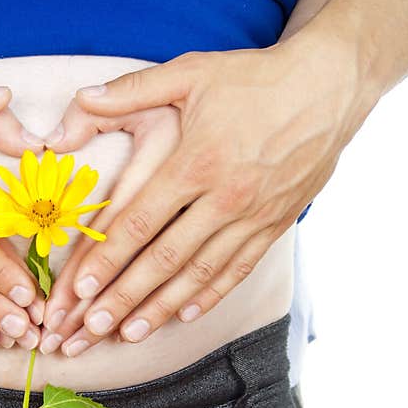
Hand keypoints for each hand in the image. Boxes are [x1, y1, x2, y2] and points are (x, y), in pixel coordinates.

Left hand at [43, 44, 369, 352]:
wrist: (330, 85)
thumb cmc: (254, 78)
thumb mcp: (190, 72)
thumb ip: (130, 90)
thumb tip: (78, 96)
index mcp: (196, 163)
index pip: (138, 222)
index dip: (105, 259)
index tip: (77, 290)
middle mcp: (224, 198)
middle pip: (163, 260)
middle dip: (123, 298)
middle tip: (90, 329)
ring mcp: (253, 216)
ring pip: (199, 274)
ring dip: (160, 308)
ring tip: (129, 335)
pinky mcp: (276, 224)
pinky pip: (238, 269)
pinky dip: (210, 295)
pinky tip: (184, 316)